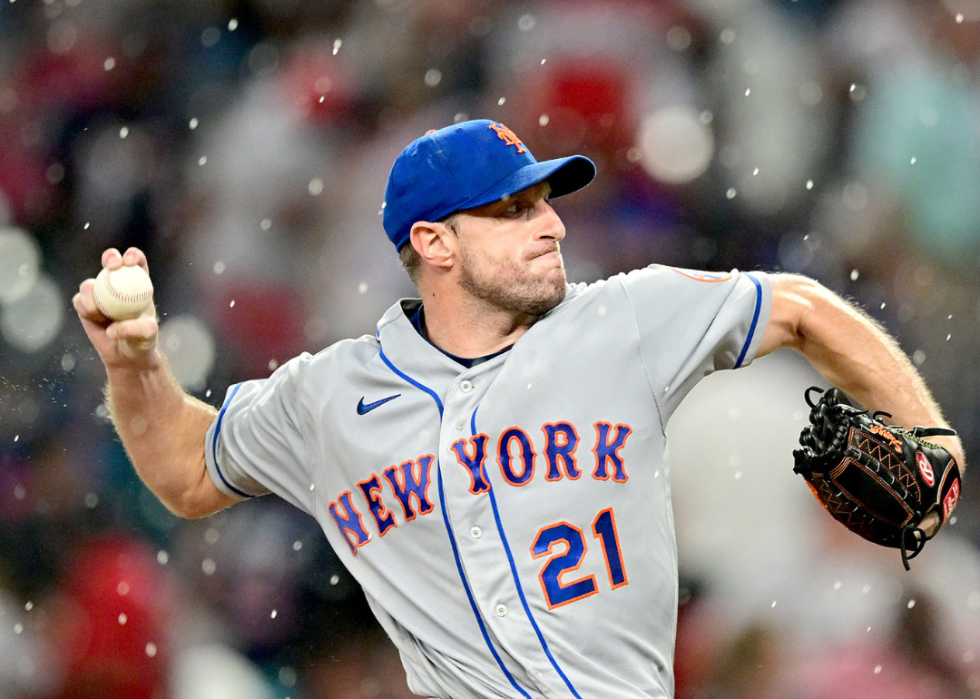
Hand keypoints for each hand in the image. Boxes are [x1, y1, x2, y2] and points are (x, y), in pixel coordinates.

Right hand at [73, 247, 159, 369]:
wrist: (126, 355)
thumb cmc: (142, 341)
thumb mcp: (147, 335)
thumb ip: (137, 328)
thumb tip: (114, 327)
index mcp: (138, 284)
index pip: (137, 262)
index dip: (133, 256)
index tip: (130, 261)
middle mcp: (117, 284)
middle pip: (112, 261)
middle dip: (110, 257)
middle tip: (112, 266)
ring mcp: (99, 293)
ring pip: (89, 284)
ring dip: (92, 295)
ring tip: (100, 314)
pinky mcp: (85, 305)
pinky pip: (79, 300)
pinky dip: (85, 307)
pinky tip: (94, 317)